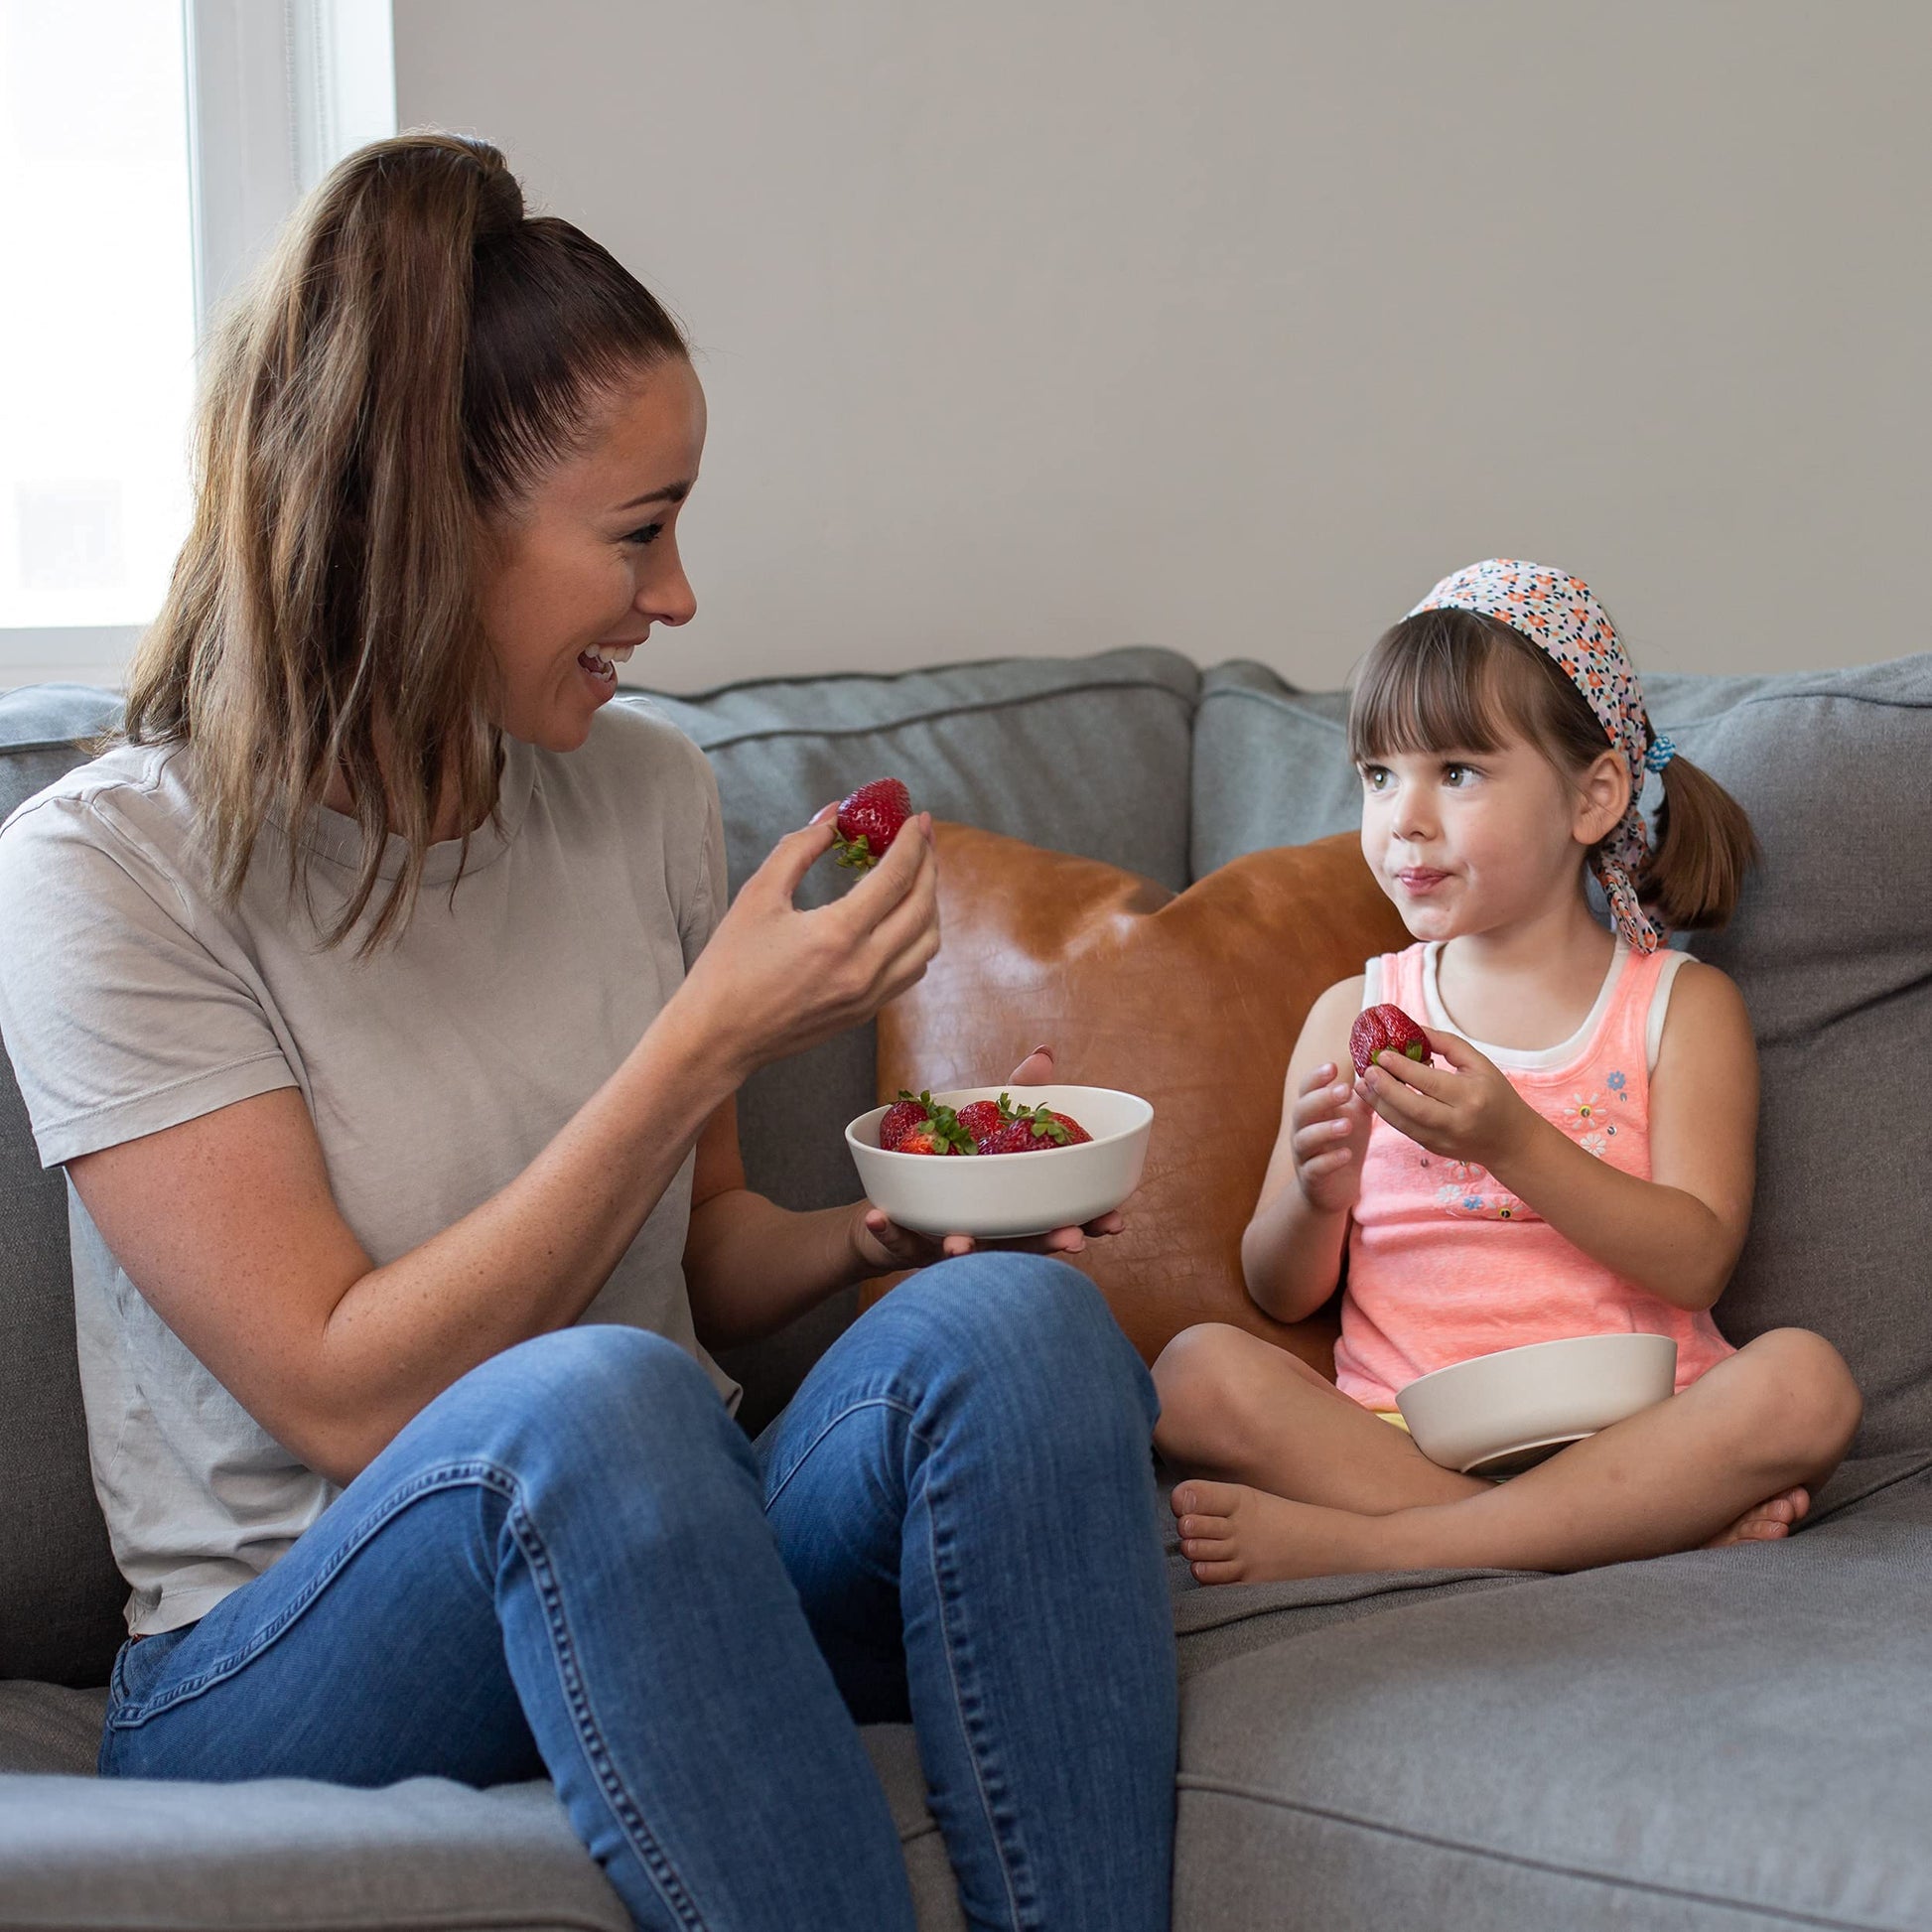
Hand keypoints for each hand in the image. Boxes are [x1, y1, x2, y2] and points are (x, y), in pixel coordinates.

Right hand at [677, 804, 939, 1081]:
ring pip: (927, 943)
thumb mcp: (758, 895)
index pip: (896, 877)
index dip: (913, 842)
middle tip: (923, 837)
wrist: (718, 1036)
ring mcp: (870, 995)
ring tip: (916, 874)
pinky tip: (903, 918)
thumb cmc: (730, 964)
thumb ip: (799, 848)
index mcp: (838, 934)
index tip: (918, 818)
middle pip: (922, 907)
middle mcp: (865, 968)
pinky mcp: (866, 1012)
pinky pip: (912, 970)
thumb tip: (834, 816)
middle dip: (929, 865)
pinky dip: (919, 938)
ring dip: (929, 903)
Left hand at [851, 1044, 1125, 1269]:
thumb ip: (1019, 1097)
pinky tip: (878, 1216)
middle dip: (1050, 1245)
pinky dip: (888, 1229)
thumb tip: (1044, 1054)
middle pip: (1028, 1246)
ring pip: (967, 1253)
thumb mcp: (990, 1127)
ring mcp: (951, 1241)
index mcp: (1018, 1208)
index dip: (1093, 1223)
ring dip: (965, 1250)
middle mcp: (993, 1233)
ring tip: (960, 1244)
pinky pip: (896, 1237)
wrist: (892, 1204)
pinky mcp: (906, 1242)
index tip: (1116, 1222)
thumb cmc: (957, 1168)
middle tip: (1071, 1241)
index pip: (1065, 1219)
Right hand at [1290, 1059, 1372, 1212]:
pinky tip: (1346, 1155)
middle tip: (1345, 1090)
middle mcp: (1302, 1130)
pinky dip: (1329, 1161)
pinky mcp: (1311, 1177)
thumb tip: (1381, 1068)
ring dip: (1325, 1129)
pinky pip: (1315, 1167)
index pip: (1307, 1088)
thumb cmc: (1343, 1145)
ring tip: (1347, 1125)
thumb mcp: (1356, 1118)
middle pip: (1301, 1109)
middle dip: (1321, 1098)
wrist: (1333, 1189)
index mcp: (1313, 1111)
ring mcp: (1305, 1154)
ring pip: (1305, 1138)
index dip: (1316, 1077)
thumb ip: (1364, 1096)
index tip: (1333, 1066)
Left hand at [1356, 1032, 1537, 1169]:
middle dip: (1385, 1089)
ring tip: (1362, 1085)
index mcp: (1471, 1097)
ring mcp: (1444, 1140)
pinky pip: (1406, 1131)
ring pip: (1404, 1124)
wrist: (1511, 1141)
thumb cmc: (1495, 1095)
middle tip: (1367, 1071)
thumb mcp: (1478, 1064)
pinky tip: (1376, 1098)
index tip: (1382, 1055)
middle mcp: (1457, 1122)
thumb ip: (1447, 1044)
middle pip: (1413, 1107)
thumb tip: (1412, 1029)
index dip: (1403, 1069)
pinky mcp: (1434, 1149)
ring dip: (1379, 1104)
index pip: (1431, 1083)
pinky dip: (1388, 1114)